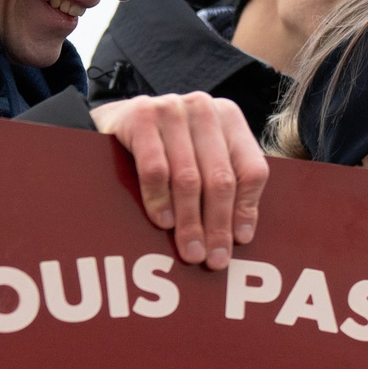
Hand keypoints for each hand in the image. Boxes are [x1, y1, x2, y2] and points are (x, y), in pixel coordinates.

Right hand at [91, 93, 267, 270]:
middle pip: (220, 179)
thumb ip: (223, 183)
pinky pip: (155, 169)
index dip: (246, 209)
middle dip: (217, 225)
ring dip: (189, 222)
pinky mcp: (140, 116)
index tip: (240, 240)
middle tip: (213, 259)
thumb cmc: (166, 146)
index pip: (251, 170)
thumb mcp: (201, 156)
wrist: (117, 120)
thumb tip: (238, 237)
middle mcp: (204, 109)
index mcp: (229, 118)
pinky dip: (159, 200)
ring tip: (190, 251)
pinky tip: (162, 223)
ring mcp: (172, 109)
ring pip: (188, 179)